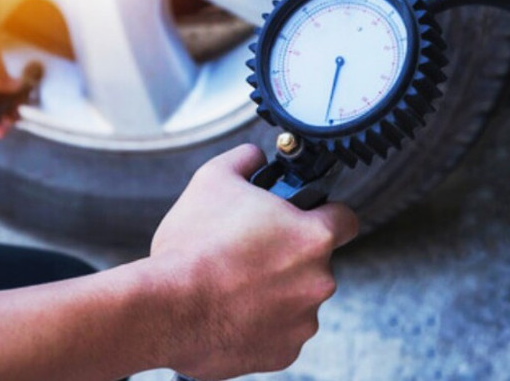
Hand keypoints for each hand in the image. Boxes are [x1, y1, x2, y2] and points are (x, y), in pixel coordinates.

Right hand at [151, 144, 358, 379]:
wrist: (164, 309)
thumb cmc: (191, 246)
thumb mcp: (212, 179)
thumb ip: (244, 159)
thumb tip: (253, 156)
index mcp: (312, 237)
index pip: (346, 219)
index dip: (326, 212)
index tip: (309, 215)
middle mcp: (318, 281)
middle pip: (315, 261)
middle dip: (289, 254)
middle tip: (251, 249)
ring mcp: (302, 321)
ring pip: (298, 297)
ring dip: (276, 290)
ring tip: (234, 282)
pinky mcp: (283, 353)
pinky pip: (281, 331)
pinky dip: (263, 323)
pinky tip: (232, 310)